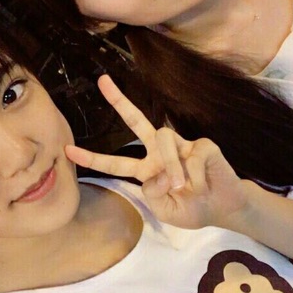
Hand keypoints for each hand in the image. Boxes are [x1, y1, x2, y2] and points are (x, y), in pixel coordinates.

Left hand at [65, 75, 247, 228]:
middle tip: (102, 82)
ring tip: (184, 187)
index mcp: (147, 169)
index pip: (115, 163)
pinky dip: (195, 175)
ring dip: (172, 167)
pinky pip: (191, 155)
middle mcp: (160, 152)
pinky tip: (202, 184)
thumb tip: (157, 173)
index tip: (68, 150)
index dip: (93, 158)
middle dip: (119, 101)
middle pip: (136, 121)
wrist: (224, 208)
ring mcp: (181, 145)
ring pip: (163, 139)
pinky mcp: (202, 144)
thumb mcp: (165, 211)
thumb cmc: (193, 209)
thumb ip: (153, 194)